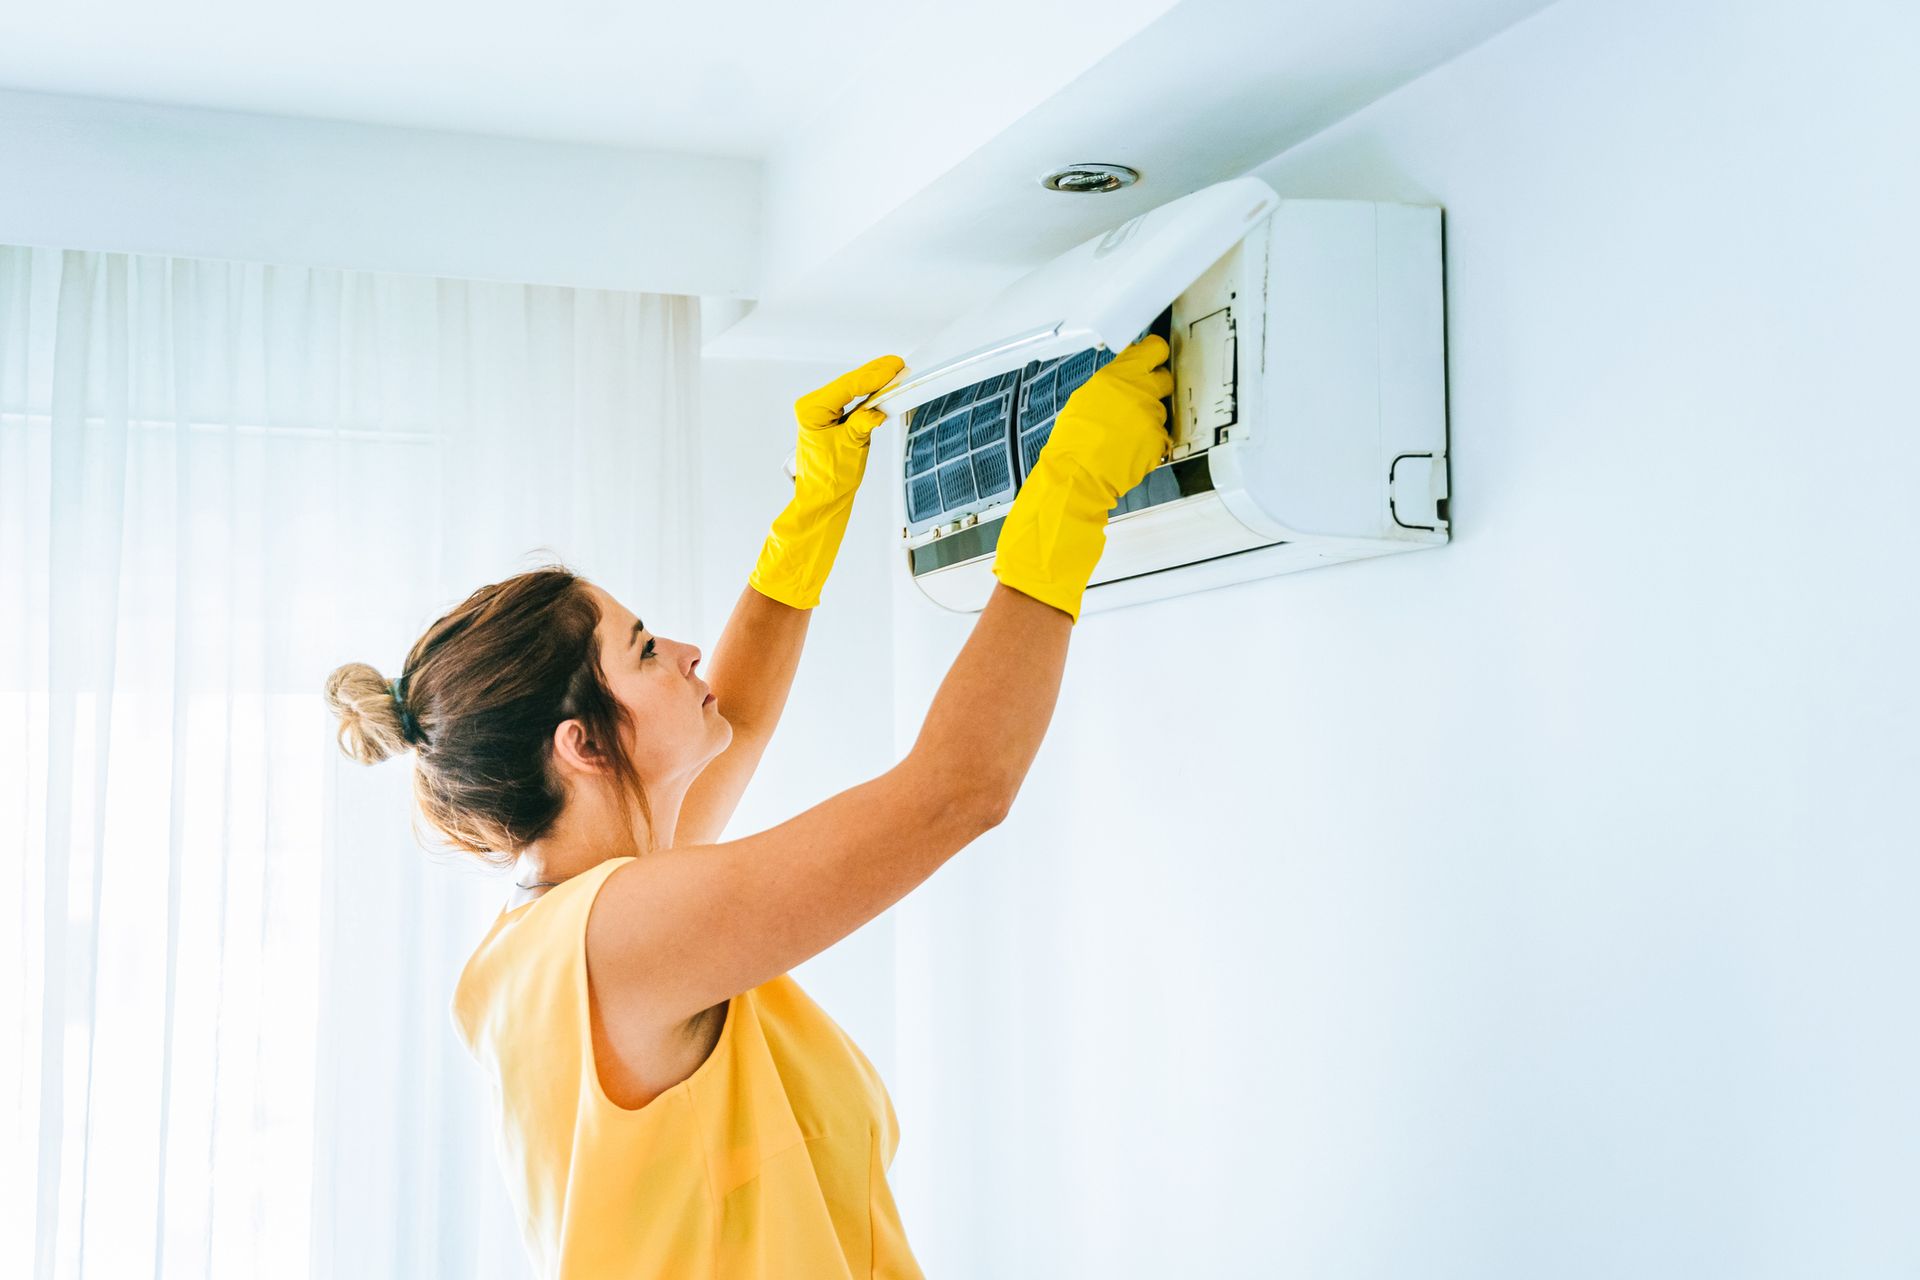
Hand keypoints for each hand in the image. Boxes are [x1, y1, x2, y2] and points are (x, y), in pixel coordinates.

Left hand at [749, 354, 905, 609]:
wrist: (823, 500)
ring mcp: (821, 411)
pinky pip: (852, 400)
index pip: (847, 386)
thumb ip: (864, 422)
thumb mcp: (852, 447)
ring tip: (895, 373)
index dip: (873, 375)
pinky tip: (883, 388)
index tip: (893, 366)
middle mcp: (813, 407)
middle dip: (875, 375)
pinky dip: (869, 395)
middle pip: (849, 383)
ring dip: (874, 383)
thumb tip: (880, 407)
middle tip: (898, 364)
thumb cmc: (830, 480)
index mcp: (811, 410)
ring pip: (852, 389)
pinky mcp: (830, 418)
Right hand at [1041, 335, 1173, 503]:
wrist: (1078, 473)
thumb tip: (1125, 374)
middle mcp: (1141, 392)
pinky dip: (1148, 440)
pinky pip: (1160, 435)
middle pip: (1164, 379)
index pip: (1155, 349)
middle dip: (1155, 387)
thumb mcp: (1085, 396)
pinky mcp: (1159, 440)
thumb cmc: (1074, 440)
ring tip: (1125, 431)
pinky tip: (1130, 446)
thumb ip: (1113, 380)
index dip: (1155, 354)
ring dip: (1147, 418)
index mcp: (1121, 376)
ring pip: (1160, 411)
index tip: (1154, 357)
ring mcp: (1153, 417)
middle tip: (1139, 398)